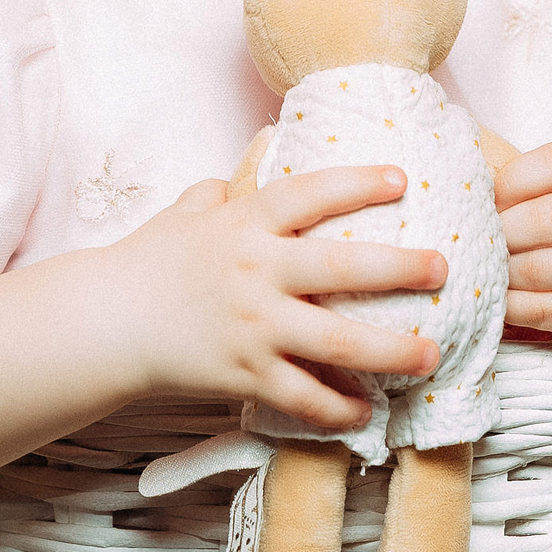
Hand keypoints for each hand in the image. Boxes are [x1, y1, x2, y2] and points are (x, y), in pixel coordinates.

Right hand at [100, 166, 446, 429]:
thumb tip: (268, 141)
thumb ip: (233, 181)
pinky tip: (370, 411)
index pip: (309, 194)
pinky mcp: (245, 374)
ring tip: (432, 353)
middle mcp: (255, 272)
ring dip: (392, 349)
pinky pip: (303, 396)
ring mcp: (253, 327)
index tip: (401, 178)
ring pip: (337, 342)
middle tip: (443, 268)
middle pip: (341, 266)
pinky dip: (339, 407)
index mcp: (244, 223)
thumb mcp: (189, 209)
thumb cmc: (152, 261)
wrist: (108, 323)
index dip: (356, 183)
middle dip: (400, 267)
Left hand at [495, 140, 551, 342]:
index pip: (549, 166)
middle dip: (497, 230)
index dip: (505, 182)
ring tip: (487, 263)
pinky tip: (499, 293)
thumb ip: (536, 174)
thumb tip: (473, 192)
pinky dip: (510, 303)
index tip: (488, 198)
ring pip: (535, 270)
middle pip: (539, 221)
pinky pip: (541, 310)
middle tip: (477, 236)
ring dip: (500, 268)